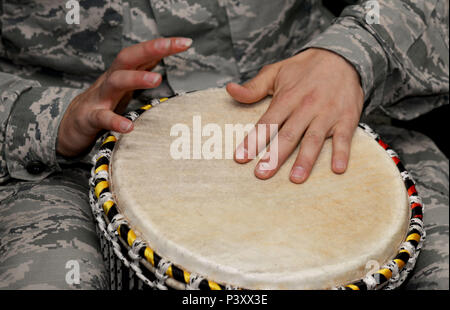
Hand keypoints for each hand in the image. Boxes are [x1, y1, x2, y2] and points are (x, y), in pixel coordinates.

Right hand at [57, 37, 191, 156]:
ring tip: (156, 79)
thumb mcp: (124, 86)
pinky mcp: (89, 117)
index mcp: (121, 73)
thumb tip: (163, 57)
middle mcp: (110, 81)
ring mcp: (98, 98)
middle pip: (127, 58)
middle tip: (170, 46)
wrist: (71, 126)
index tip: (186, 42)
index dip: (162, 46)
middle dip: (150, 49)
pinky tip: (129, 127)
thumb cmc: (102, 103)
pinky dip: (115, 121)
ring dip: (136, 78)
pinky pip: (102, 118)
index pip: (142, 54)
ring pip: (116, 82)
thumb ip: (141, 72)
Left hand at [227, 48, 363, 182]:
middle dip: (274, 156)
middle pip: (288, 135)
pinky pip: (344, 138)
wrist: (342, 57)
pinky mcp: (346, 118)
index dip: (253, 140)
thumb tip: (230, 89)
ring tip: (296, 179)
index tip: (241, 158)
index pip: (267, 122)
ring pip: (314, 140)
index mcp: (287, 97)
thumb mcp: (276, 72)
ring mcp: (327, 114)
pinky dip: (342, 153)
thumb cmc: (305, 69)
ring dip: (305, 160)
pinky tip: (337, 169)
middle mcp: (306, 107)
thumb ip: (253, 87)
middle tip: (262, 174)